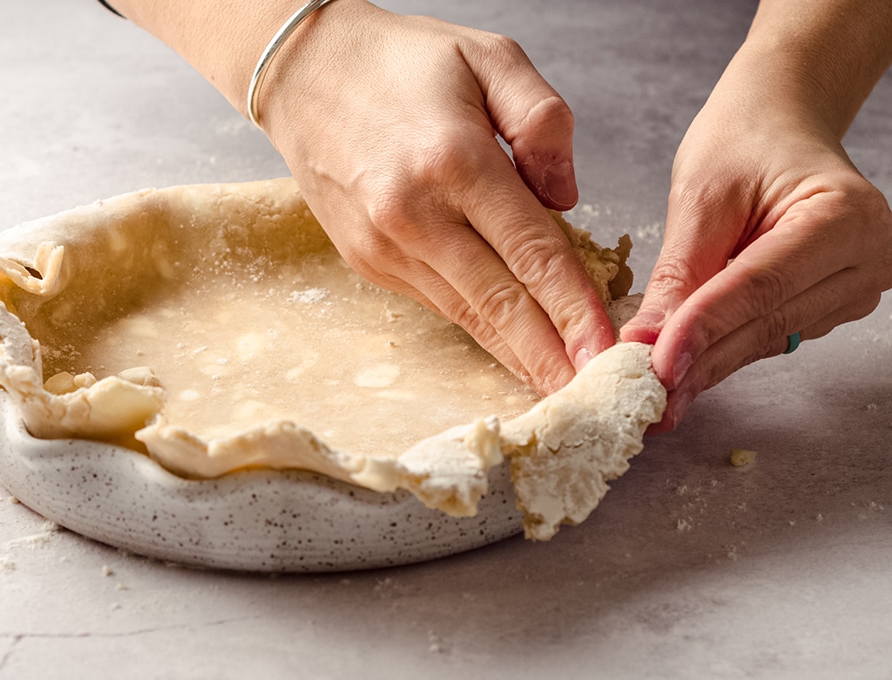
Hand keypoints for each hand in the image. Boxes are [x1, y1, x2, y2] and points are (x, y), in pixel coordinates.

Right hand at [257, 2, 615, 393]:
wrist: (303, 74)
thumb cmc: (400, 62)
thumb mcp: (489, 55)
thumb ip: (543, 121)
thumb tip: (567, 199)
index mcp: (455, 162)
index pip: (532, 251)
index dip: (575, 307)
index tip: (606, 350)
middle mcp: (416, 216)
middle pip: (500, 303)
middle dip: (551, 355)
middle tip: (591, 395)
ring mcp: (386, 247)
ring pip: (468, 315)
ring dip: (516, 355)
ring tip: (558, 387)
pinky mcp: (368, 261)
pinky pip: (437, 303)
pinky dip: (478, 331)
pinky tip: (510, 350)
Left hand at [621, 59, 891, 430]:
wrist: (779, 124)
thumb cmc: (744, 141)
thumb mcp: (701, 197)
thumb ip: (678, 275)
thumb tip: (645, 343)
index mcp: (842, 218)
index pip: (760, 288)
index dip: (703, 332)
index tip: (655, 368)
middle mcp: (865, 259)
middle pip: (766, 325)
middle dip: (698, 363)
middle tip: (644, 400)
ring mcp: (853, 288)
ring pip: (765, 339)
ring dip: (706, 366)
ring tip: (652, 394)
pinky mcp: (829, 306)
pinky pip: (767, 336)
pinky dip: (720, 351)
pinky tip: (680, 368)